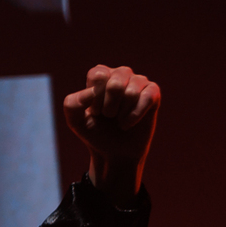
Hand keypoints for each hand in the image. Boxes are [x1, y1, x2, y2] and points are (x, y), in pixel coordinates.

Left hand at [62, 64, 159, 201]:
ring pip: (132, 92)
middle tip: (109, 116)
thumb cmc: (95, 132)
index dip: (96, 99)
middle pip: (115, 84)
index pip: (98, 76)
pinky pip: (148, 97)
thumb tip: (91, 92)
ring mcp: (138, 81)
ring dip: (122, 113)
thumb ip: (72, 104)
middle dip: (109, 107)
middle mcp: (120, 73)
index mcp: (101, 74)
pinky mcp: (152, 92)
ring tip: (119, 120)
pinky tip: (129, 123)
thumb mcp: (76, 121)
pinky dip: (135, 115)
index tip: (95, 112)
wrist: (114, 152)